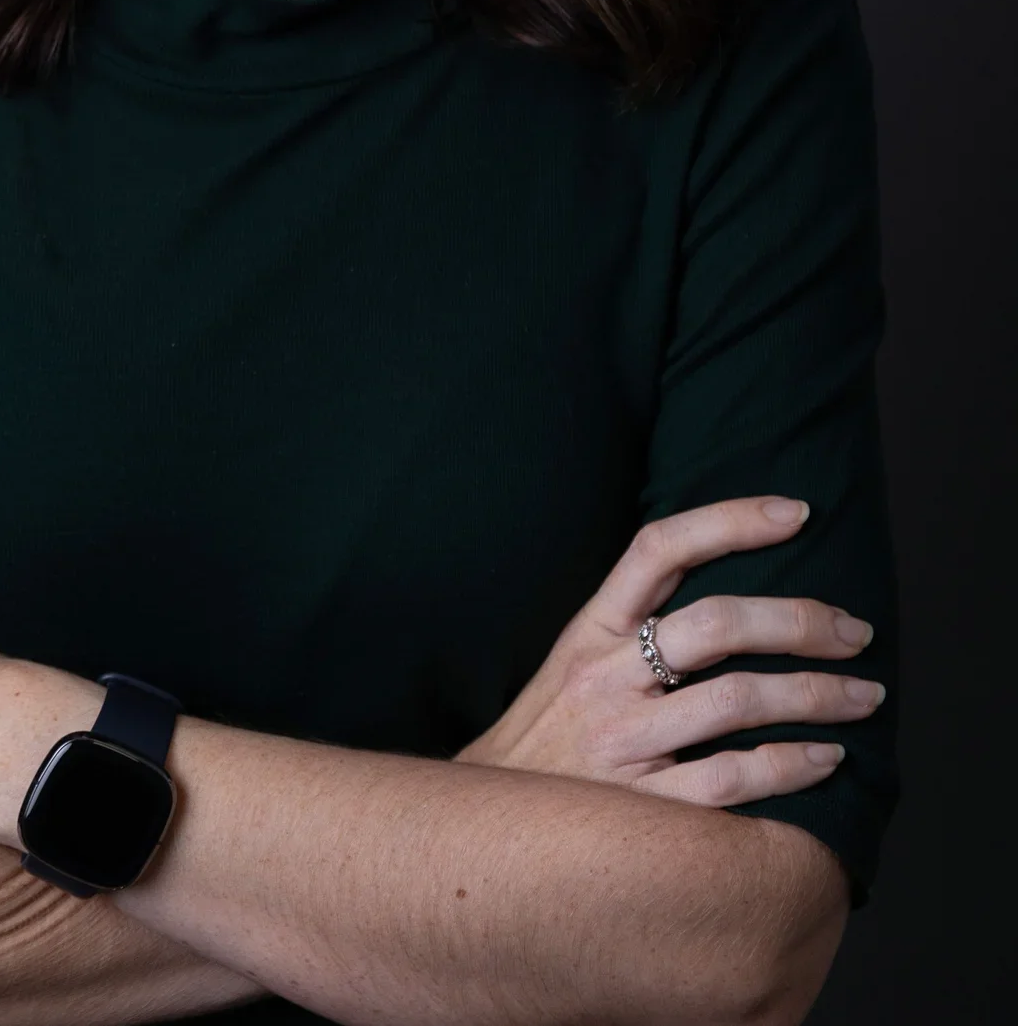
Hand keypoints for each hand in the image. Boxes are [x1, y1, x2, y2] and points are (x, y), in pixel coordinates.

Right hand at [454, 496, 883, 805]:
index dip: (730, 519)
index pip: (660, 548)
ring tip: (863, 695)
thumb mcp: (572, 663)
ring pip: (737, 701)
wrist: (483, 834)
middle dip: (801, 621)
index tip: (795, 511)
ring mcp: (624, 743)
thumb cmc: (546, 740)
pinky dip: (791, 766)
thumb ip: (631, 627)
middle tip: (856, 631)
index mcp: (590, 631)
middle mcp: (606, 678)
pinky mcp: (643, 809)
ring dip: (816, 695)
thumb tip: (725, 593)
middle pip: (717, 623)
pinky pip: (732, 780)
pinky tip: (828, 759)